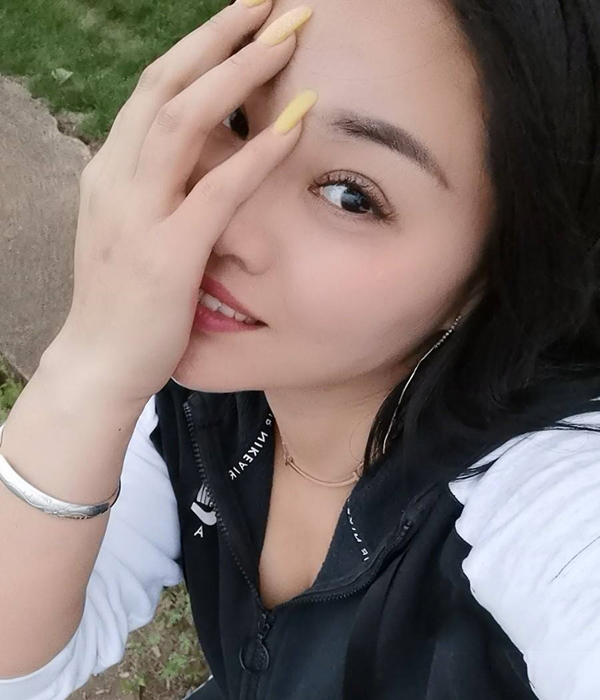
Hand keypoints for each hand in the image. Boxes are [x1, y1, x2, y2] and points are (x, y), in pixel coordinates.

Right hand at [50, 0, 315, 405]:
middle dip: (220, 35)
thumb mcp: (130, 233)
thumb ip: (155, 193)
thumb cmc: (122, 305)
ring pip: (182, 119)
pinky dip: (256, 154)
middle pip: (164, 82)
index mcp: (110, 172)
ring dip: (238, 72)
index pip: (153, 89)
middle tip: (271, 3)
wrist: (96, 365)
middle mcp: (116, 179)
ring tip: (287, 37)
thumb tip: (194, 164)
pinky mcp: (166, 254)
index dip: (198, 46)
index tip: (241, 18)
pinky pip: (215, 191)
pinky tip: (296, 125)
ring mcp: (138, 215)